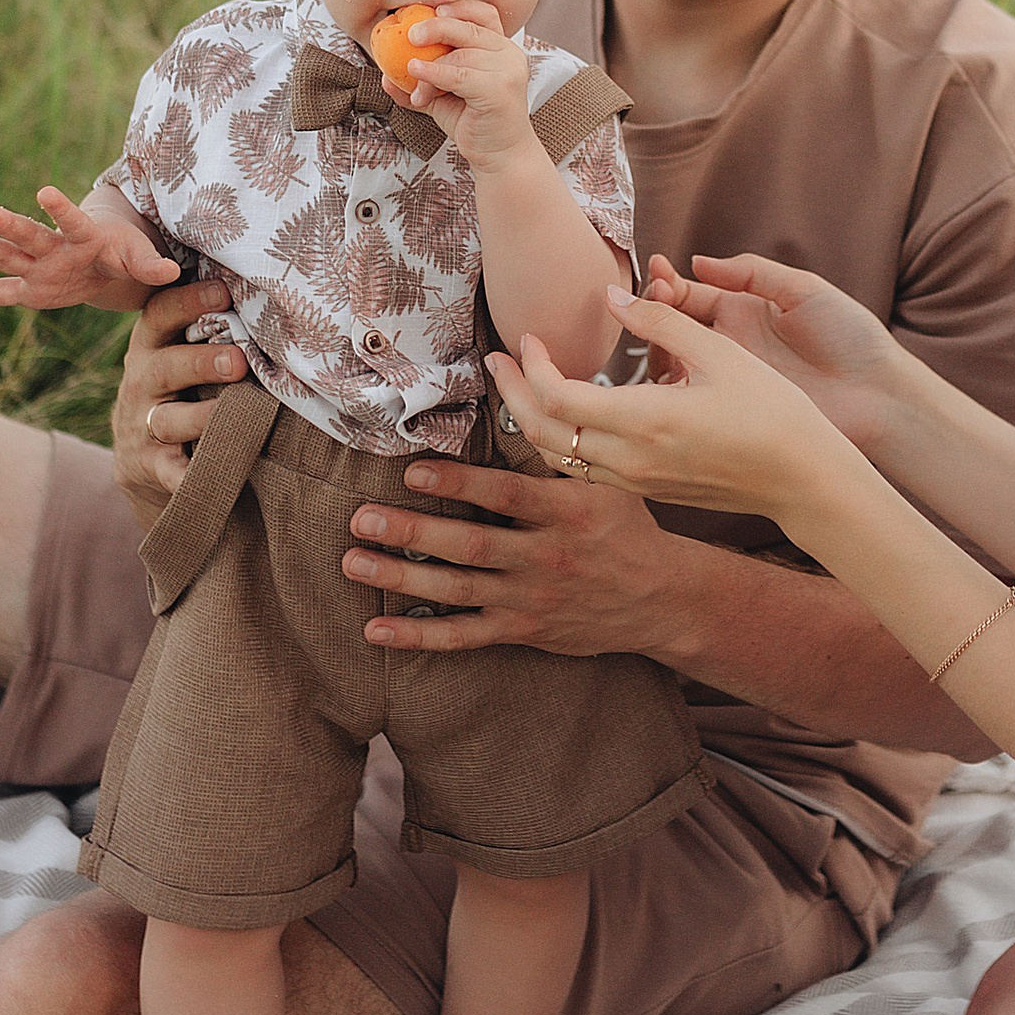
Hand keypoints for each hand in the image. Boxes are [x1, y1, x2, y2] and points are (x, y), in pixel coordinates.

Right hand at [0, 188, 178, 312]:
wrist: (105, 260)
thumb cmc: (122, 252)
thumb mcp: (139, 258)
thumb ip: (150, 265)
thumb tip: (171, 272)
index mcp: (84, 238)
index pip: (72, 221)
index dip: (61, 209)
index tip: (44, 191)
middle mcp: (55, 248)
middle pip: (31, 236)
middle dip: (10, 225)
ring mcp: (38, 267)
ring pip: (9, 256)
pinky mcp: (29, 289)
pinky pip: (0, 293)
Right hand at [112, 280, 249, 510]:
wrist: (140, 457)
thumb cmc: (179, 388)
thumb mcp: (177, 353)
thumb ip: (206, 326)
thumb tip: (263, 288)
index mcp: (151, 346)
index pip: (160, 315)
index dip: (189, 301)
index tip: (224, 291)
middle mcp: (142, 383)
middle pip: (166, 368)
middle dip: (201, 362)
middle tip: (238, 361)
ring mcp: (144, 426)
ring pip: (169, 420)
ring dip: (204, 417)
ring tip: (239, 413)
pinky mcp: (152, 467)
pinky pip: (171, 473)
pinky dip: (189, 477)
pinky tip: (214, 477)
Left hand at [340, 458, 694, 656]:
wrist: (660, 598)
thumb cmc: (624, 525)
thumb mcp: (606, 478)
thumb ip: (559, 442)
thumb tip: (517, 378)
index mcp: (567, 513)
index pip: (507, 496)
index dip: (459, 486)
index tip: (414, 473)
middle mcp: (546, 558)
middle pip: (472, 546)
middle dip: (413, 532)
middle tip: (364, 518)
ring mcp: (531, 599)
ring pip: (458, 591)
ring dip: (401, 577)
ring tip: (354, 561)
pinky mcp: (522, 630)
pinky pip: (464, 637)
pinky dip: (419, 635)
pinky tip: (376, 630)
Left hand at [387, 4, 531, 167]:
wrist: (499, 156)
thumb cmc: (474, 123)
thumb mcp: (443, 98)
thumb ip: (420, 83)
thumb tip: (385, 76)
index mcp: (501, 48)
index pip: (485, 14)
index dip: (458, 8)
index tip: (431, 10)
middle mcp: (509, 55)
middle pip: (470, 28)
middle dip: (436, 27)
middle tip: (410, 35)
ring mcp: (508, 71)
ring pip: (461, 54)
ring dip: (430, 68)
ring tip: (415, 88)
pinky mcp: (500, 90)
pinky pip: (460, 74)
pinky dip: (434, 73)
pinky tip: (417, 74)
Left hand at [486, 291, 855, 520]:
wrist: (804, 480)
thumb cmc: (772, 413)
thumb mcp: (720, 353)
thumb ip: (661, 321)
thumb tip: (611, 295)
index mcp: (644, 421)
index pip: (557, 398)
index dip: (532, 366)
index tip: (528, 337)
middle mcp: (631, 459)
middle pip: (541, 434)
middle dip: (512, 395)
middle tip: (497, 361)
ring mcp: (637, 481)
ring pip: (558, 458)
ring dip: (530, 421)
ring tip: (519, 387)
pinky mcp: (647, 491)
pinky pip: (584, 469)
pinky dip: (560, 441)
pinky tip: (565, 416)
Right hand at [638, 250, 911, 453]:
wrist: (879, 396)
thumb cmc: (850, 337)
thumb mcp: (804, 291)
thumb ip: (753, 273)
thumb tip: (698, 262)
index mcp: (743, 309)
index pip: (690, 293)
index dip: (667, 284)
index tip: (656, 277)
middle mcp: (730, 343)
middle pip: (673, 327)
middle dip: (655, 313)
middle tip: (651, 305)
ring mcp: (729, 379)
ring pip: (675, 364)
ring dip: (655, 350)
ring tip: (655, 341)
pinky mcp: (734, 412)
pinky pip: (691, 401)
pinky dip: (671, 392)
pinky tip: (664, 383)